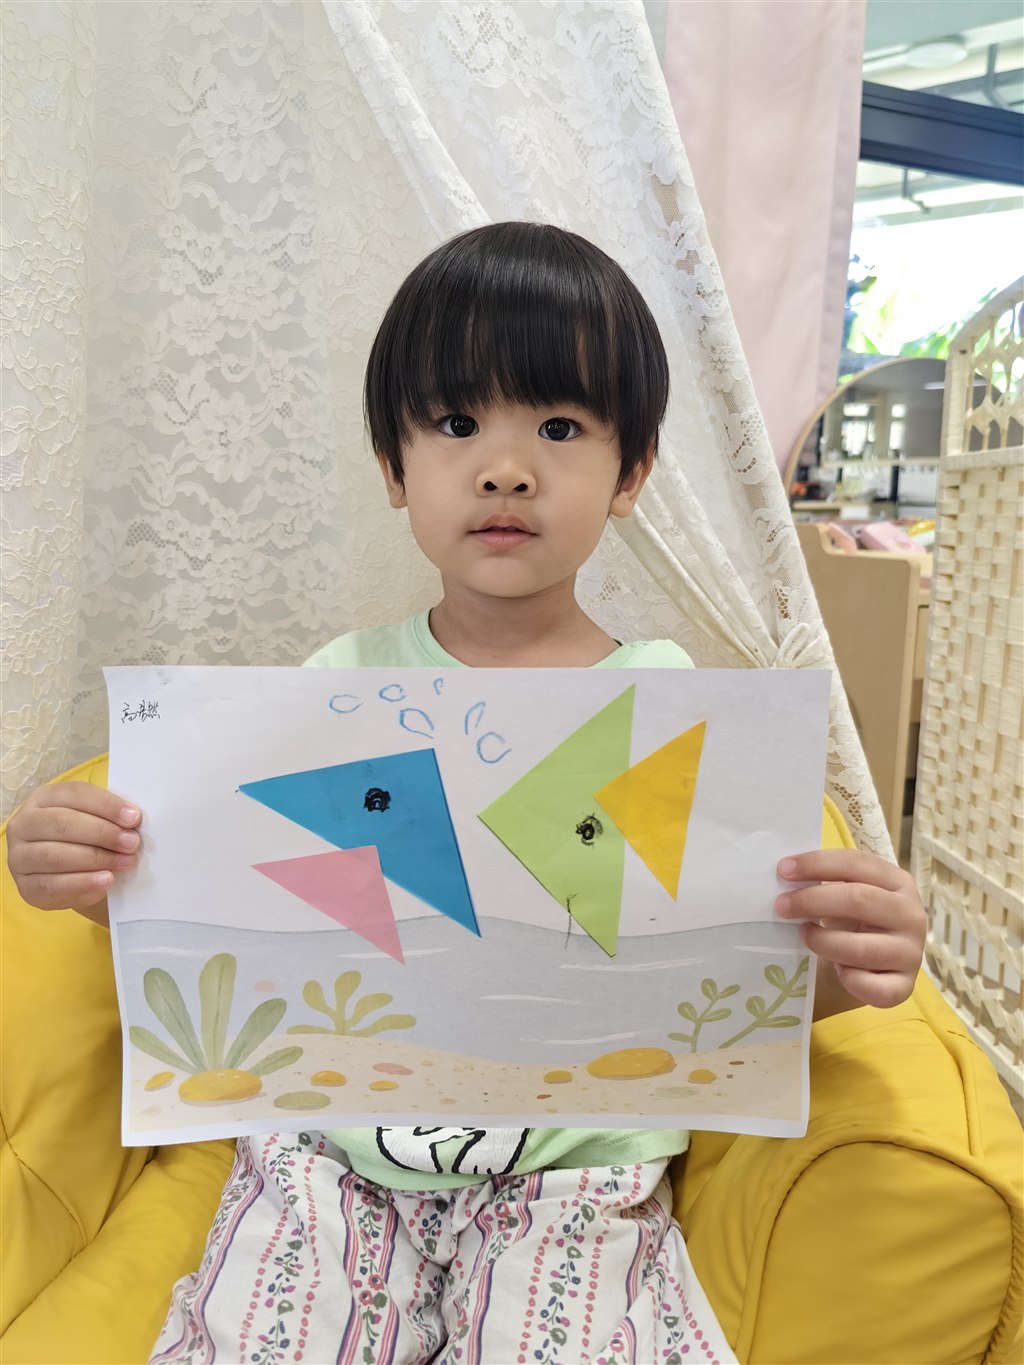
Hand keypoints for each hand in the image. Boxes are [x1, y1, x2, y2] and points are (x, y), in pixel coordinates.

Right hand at [6, 781, 142, 926]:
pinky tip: (105, 881)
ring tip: (124, 863)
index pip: (74, 794)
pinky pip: (51, 886)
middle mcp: (24, 824)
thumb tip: (133, 820)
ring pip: (54, 856)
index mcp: (44, 798)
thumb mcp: (97, 819)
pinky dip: (81, 884)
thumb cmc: (88, 838)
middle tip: (132, 843)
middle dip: (102, 833)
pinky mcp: (25, 887)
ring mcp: (19, 857)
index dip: (106, 805)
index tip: (134, 818)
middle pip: (62, 823)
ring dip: (95, 860)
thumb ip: (111, 816)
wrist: (75, 874)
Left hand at [775, 848, 925, 1014]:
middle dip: (812, 901)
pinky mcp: (905, 987)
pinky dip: (848, 980)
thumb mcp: (847, 893)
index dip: (817, 864)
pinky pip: (872, 987)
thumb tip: (786, 875)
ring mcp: (911, 953)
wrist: (878, 964)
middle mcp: (911, 915)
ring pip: (860, 949)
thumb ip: (825, 881)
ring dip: (822, 942)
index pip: (856, 863)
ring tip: (804, 935)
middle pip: (858, 900)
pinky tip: (836, 970)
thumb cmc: (856, 920)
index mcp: (898, 881)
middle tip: (781, 906)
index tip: (783, 870)